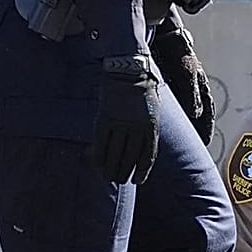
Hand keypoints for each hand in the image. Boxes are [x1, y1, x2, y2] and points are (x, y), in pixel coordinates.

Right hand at [91, 60, 159, 183]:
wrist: (128, 70)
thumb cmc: (142, 91)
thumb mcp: (153, 110)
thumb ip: (148, 129)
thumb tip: (141, 149)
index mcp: (151, 126)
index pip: (147, 156)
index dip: (142, 171)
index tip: (137, 181)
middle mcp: (137, 127)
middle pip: (131, 157)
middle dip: (125, 172)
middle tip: (119, 180)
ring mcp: (120, 123)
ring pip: (116, 153)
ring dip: (112, 168)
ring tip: (108, 177)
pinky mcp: (104, 118)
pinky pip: (101, 142)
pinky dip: (99, 156)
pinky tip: (98, 164)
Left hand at [149, 26, 215, 144]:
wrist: (163, 34)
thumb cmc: (178, 52)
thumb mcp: (188, 74)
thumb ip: (192, 95)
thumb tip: (196, 114)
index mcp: (201, 86)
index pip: (207, 112)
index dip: (206, 128)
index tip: (205, 143)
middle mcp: (192, 88)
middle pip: (196, 114)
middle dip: (195, 129)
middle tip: (192, 146)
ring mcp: (180, 86)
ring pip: (184, 110)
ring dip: (182, 124)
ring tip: (178, 139)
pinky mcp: (168, 84)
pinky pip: (172, 103)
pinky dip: (171, 114)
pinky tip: (164, 123)